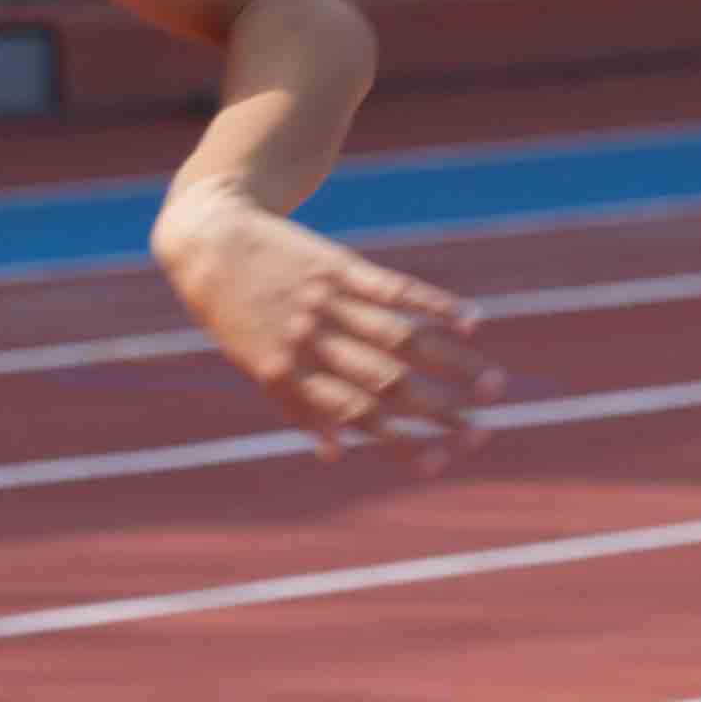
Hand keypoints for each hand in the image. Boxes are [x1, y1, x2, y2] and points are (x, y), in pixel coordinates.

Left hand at [154, 187, 504, 470]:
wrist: (206, 241)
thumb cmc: (231, 313)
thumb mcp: (252, 364)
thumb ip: (295, 407)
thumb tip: (336, 454)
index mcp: (288, 374)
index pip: (356, 417)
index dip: (401, 442)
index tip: (442, 460)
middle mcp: (311, 341)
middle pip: (388, 382)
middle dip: (439, 411)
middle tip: (483, 431)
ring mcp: (327, 302)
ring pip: (401, 338)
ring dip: (453, 363)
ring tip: (494, 385)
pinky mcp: (337, 266)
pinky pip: (394, 288)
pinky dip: (435, 304)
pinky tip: (472, 322)